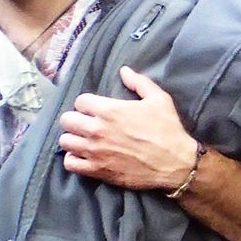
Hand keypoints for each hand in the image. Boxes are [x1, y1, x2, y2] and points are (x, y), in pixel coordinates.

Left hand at [59, 65, 198, 191]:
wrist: (176, 163)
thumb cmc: (168, 130)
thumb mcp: (159, 99)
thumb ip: (139, 82)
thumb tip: (124, 71)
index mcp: (109, 110)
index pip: (80, 101)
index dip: (88, 104)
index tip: (96, 109)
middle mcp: (97, 130)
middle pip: (67, 120)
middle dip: (76, 119)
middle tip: (87, 124)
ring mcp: (95, 151)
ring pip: (65, 141)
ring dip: (74, 139)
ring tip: (84, 140)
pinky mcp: (97, 170)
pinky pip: (70, 163)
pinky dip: (74, 159)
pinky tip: (84, 156)